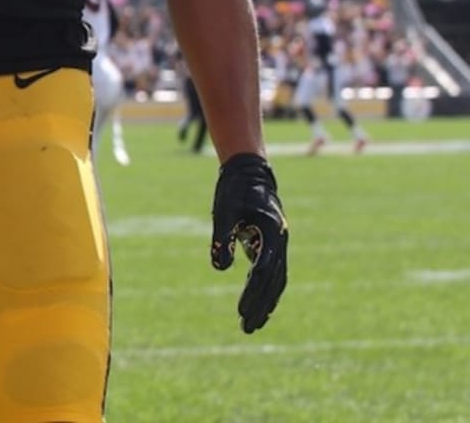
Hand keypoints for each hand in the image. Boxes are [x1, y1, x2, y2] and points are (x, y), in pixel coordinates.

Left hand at [211, 153, 288, 333]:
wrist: (249, 172)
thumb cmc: (234, 190)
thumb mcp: (224, 211)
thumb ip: (223, 237)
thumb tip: (219, 269)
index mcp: (271, 233)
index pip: (263, 272)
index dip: (252, 293)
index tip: (241, 311)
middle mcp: (280, 242)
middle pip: (273, 283)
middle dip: (261, 307)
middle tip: (247, 328)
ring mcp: (279, 245)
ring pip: (276, 281)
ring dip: (265, 303)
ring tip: (252, 324)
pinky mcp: (273, 245)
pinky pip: (273, 274)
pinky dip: (267, 291)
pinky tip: (257, 306)